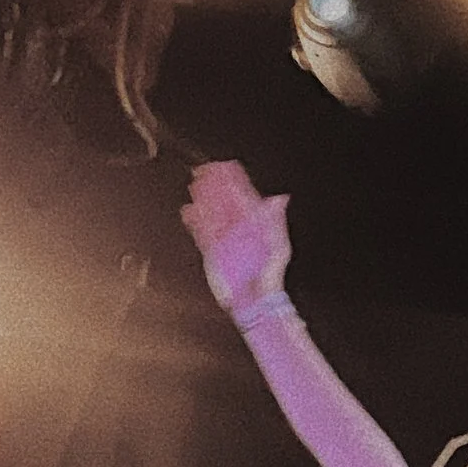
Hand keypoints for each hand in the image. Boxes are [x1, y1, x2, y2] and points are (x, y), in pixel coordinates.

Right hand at [183, 160, 290, 316]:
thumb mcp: (279, 246)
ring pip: (211, 214)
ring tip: (195, 184)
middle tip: (205, 169)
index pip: (244, 198)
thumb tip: (279, 199)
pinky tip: (188, 210)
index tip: (227, 167)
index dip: (235, 182)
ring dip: (203, 199)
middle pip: (224, 202)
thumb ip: (276, 222)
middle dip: (215, 185)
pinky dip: (195, 221)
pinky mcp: (212, 252)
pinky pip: (201, 233)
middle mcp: (239, 230)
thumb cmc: (270, 275)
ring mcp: (225, 240)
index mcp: (255, 226)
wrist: (255, 299)